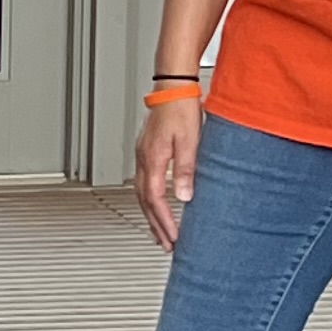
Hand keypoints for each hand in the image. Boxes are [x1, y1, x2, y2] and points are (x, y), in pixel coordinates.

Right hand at [134, 97, 203, 248]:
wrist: (173, 87)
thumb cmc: (181, 109)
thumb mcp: (189, 141)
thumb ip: (185, 170)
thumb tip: (183, 196)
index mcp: (152, 160)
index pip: (156, 199)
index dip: (164, 221)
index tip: (174, 236)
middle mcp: (143, 160)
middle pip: (145, 202)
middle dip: (155, 225)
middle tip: (165, 243)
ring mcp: (143, 156)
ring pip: (142, 194)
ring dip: (151, 215)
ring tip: (160, 231)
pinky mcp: (147, 151)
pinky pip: (144, 183)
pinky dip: (150, 200)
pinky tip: (156, 203)